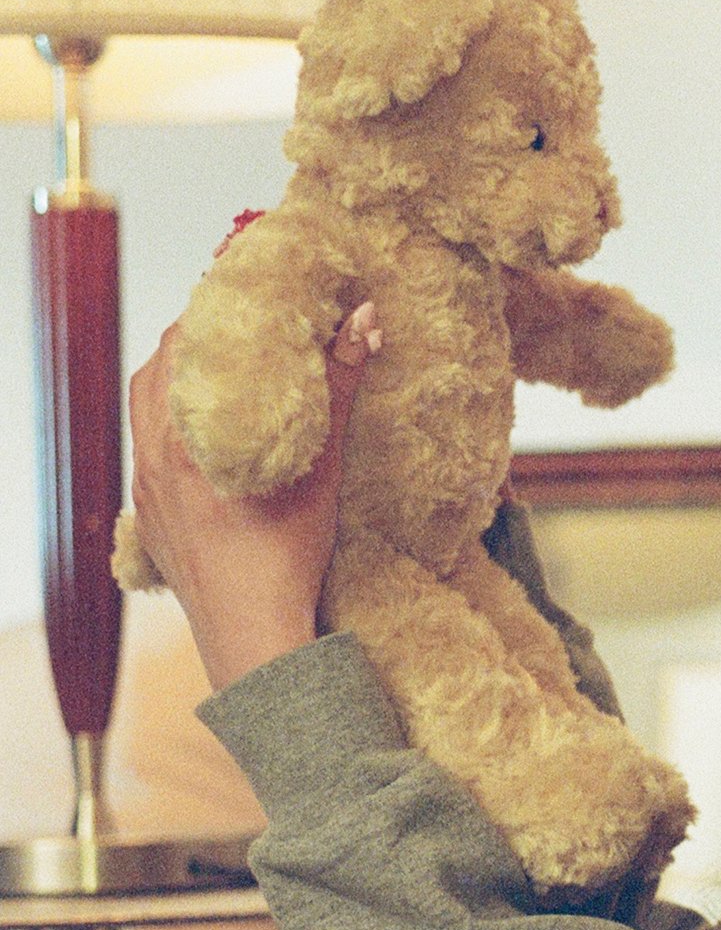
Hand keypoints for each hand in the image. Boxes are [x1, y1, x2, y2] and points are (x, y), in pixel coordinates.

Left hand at [128, 304, 382, 692]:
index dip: (211, 311)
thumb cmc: (284, 560)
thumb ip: (339, 390)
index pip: (181, 345)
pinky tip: (211, 435)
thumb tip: (363, 319)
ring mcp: (147, 492)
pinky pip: (152, 453)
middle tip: (238, 326)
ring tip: (224, 373)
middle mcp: (153, 459)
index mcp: (183, 439)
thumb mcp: (320, 470)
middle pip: (156, 373)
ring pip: (149, 413)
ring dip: (181, 385)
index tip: (245, 291)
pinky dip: (176, 426)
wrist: (252, 638)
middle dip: (193, 344)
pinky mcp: (153, 520)